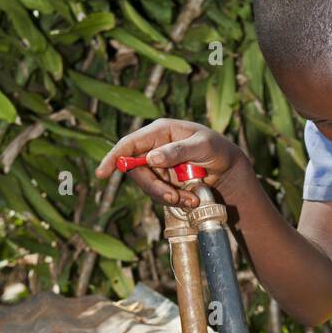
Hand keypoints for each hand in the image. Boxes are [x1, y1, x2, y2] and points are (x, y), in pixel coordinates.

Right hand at [95, 118, 248, 210]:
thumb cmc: (217, 149)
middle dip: (154, 187)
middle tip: (174, 198)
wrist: (229, 169)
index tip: (103, 173)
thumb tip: (152, 158)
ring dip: (168, 196)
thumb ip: (178, 151)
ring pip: (149, 186)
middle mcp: (155, 148)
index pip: (130, 144)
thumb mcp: (203, 146)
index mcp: (161, 132)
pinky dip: (175, 200)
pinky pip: (161, 195)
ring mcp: (159, 166)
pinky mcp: (165, 182)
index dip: (114, 157)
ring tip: (192, 199)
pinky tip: (191, 199)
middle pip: (137, 170)